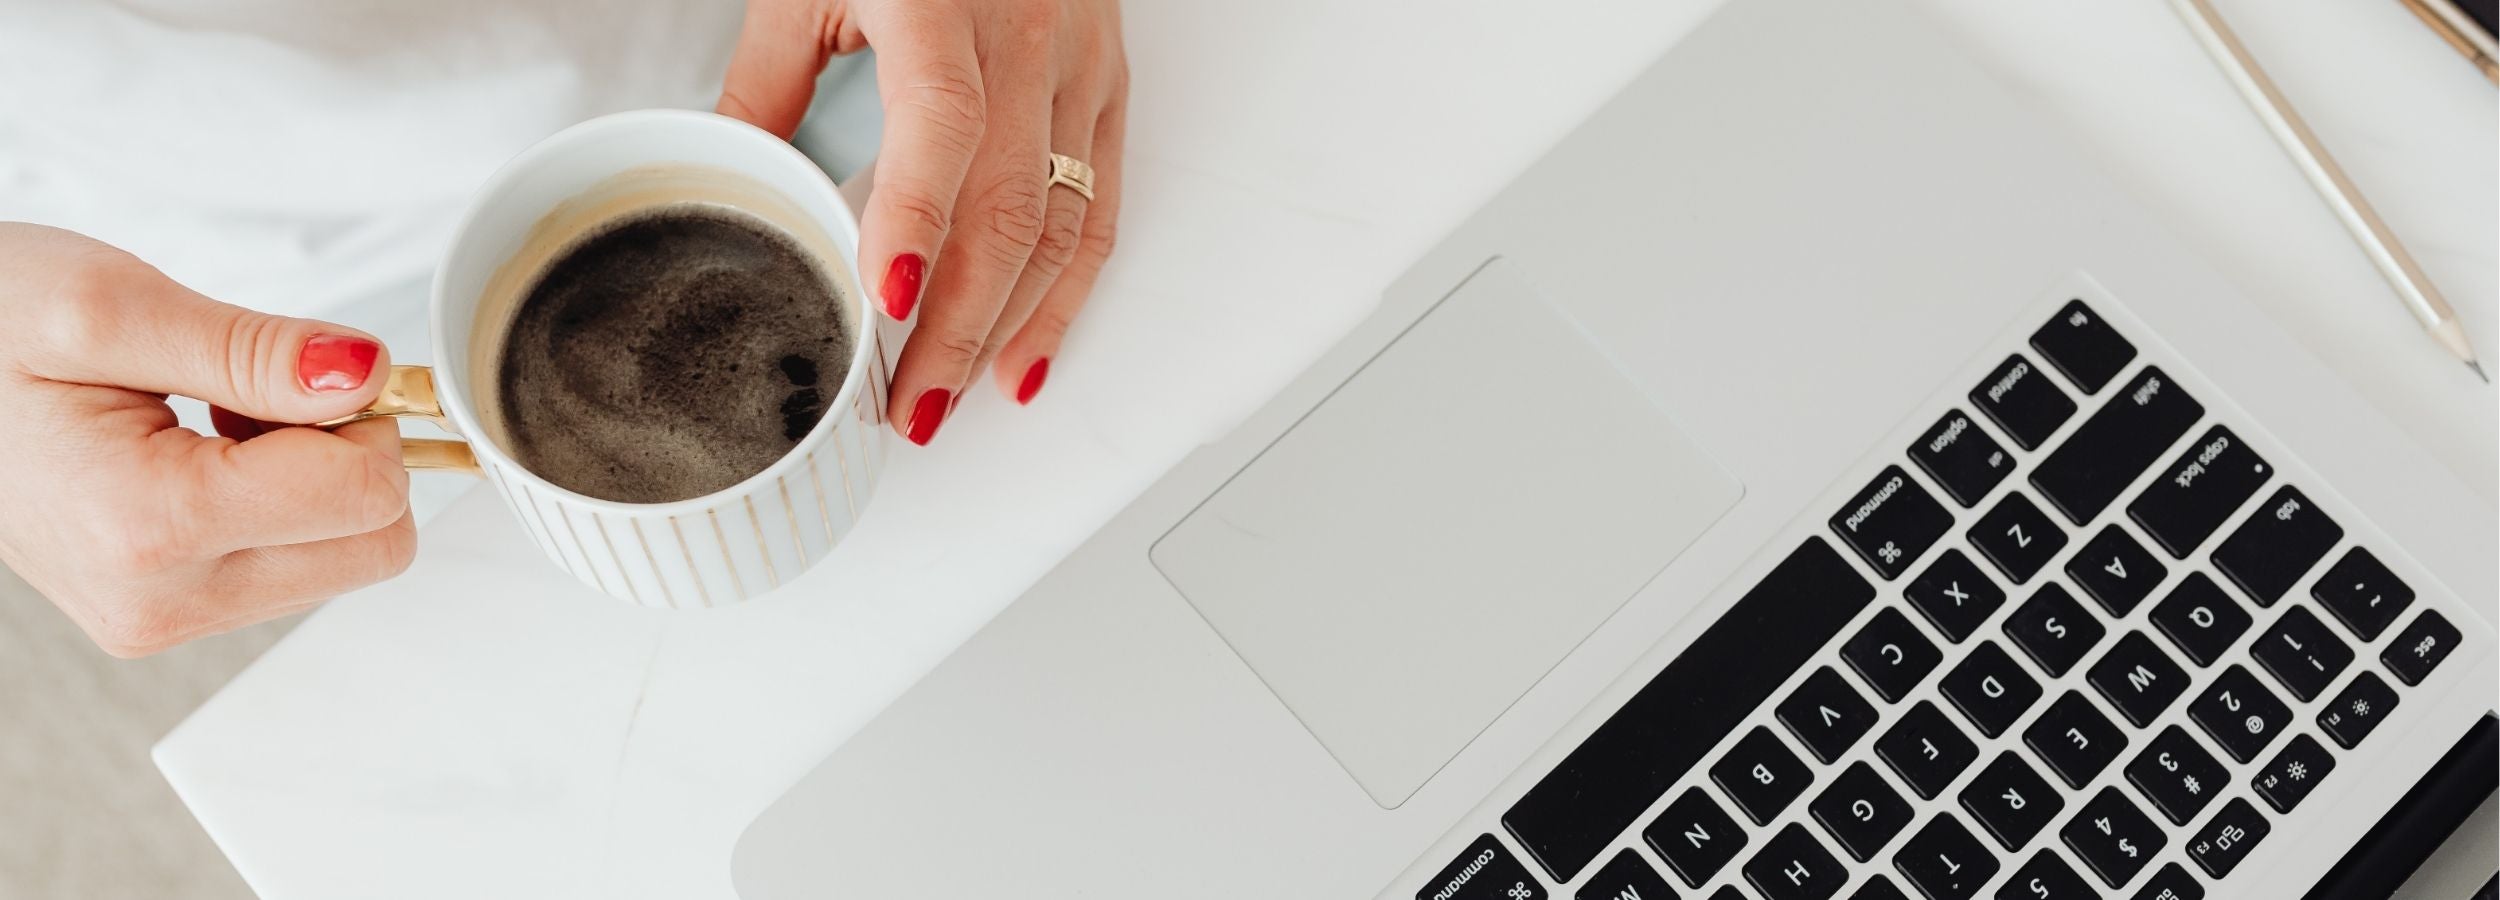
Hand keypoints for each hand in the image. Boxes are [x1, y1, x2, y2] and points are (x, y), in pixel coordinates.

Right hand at [0, 224, 413, 655]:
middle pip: (371, 545)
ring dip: (311, 477)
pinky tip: (204, 450)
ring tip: (210, 417)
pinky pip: (291, 565)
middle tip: (256, 392)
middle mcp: (160, 600)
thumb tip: (366, 377)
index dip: (364, 416)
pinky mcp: (165, 613)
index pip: (367, 498)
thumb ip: (253, 348)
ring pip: (340, 557)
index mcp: (147, 526)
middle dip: (346, 455)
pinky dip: (279, 502)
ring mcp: (161, 618)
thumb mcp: (108, 302)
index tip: (304, 365)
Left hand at [718, 0, 1126, 443]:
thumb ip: (769, 78)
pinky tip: (1028, 350)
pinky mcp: (1107, 79)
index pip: (943, 124)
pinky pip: (1102, 203)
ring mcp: (1079, 62)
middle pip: (1008, 205)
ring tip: (955, 397)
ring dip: (1011, 327)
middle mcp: (1029, 35)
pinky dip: (1069, 289)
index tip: (880, 298)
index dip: (915, 218)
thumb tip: (735, 175)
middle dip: (956, 322)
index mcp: (944, 1)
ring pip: (1063, 221)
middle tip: (904, 402)